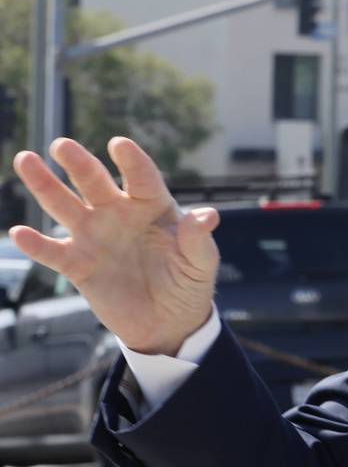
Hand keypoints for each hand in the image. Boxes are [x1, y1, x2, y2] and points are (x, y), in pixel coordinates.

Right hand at [9, 137, 219, 355]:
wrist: (168, 322)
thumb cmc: (189, 283)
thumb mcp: (200, 262)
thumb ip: (198, 239)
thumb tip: (208, 216)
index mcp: (152, 206)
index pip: (142, 177)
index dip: (132, 161)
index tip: (119, 145)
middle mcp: (119, 214)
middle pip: (95, 182)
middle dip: (78, 163)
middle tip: (61, 145)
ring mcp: (95, 237)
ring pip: (65, 206)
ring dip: (44, 185)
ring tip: (26, 159)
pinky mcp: (79, 265)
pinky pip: (53, 252)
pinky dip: (36, 244)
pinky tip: (19, 233)